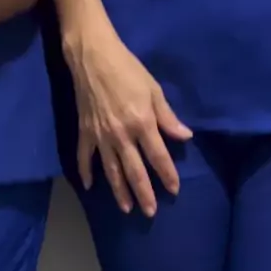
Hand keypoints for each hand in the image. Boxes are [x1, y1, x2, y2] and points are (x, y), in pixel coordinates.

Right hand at [65, 21, 192, 215]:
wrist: (92, 57)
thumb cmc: (128, 70)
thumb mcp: (154, 90)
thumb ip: (168, 117)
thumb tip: (184, 137)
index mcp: (142, 124)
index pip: (158, 157)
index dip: (167, 175)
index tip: (174, 190)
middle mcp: (122, 136)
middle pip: (135, 171)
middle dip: (144, 194)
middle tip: (150, 212)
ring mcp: (101, 137)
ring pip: (112, 171)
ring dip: (119, 191)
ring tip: (126, 209)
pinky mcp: (85, 133)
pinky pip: (85, 158)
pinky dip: (86, 173)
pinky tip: (90, 187)